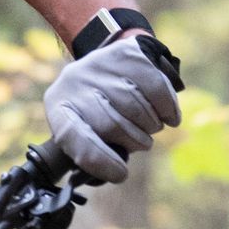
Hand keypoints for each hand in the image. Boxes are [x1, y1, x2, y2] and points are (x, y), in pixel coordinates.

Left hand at [44, 36, 180, 183]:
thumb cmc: (98, 110)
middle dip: (134, 141)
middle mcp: (74, 82)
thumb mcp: (86, 129)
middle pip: (112, 125)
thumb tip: (116, 172)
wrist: (107, 65)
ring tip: (149, 125)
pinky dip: (167, 108)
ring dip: (151, 125)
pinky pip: (156, 88)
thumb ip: (96, 153)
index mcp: (59, 108)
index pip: (75, 139)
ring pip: (136, 107)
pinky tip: (168, 115)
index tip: (121, 174)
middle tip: (142, 142)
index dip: (99, 161)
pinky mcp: (127, 54)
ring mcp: (100, 64)